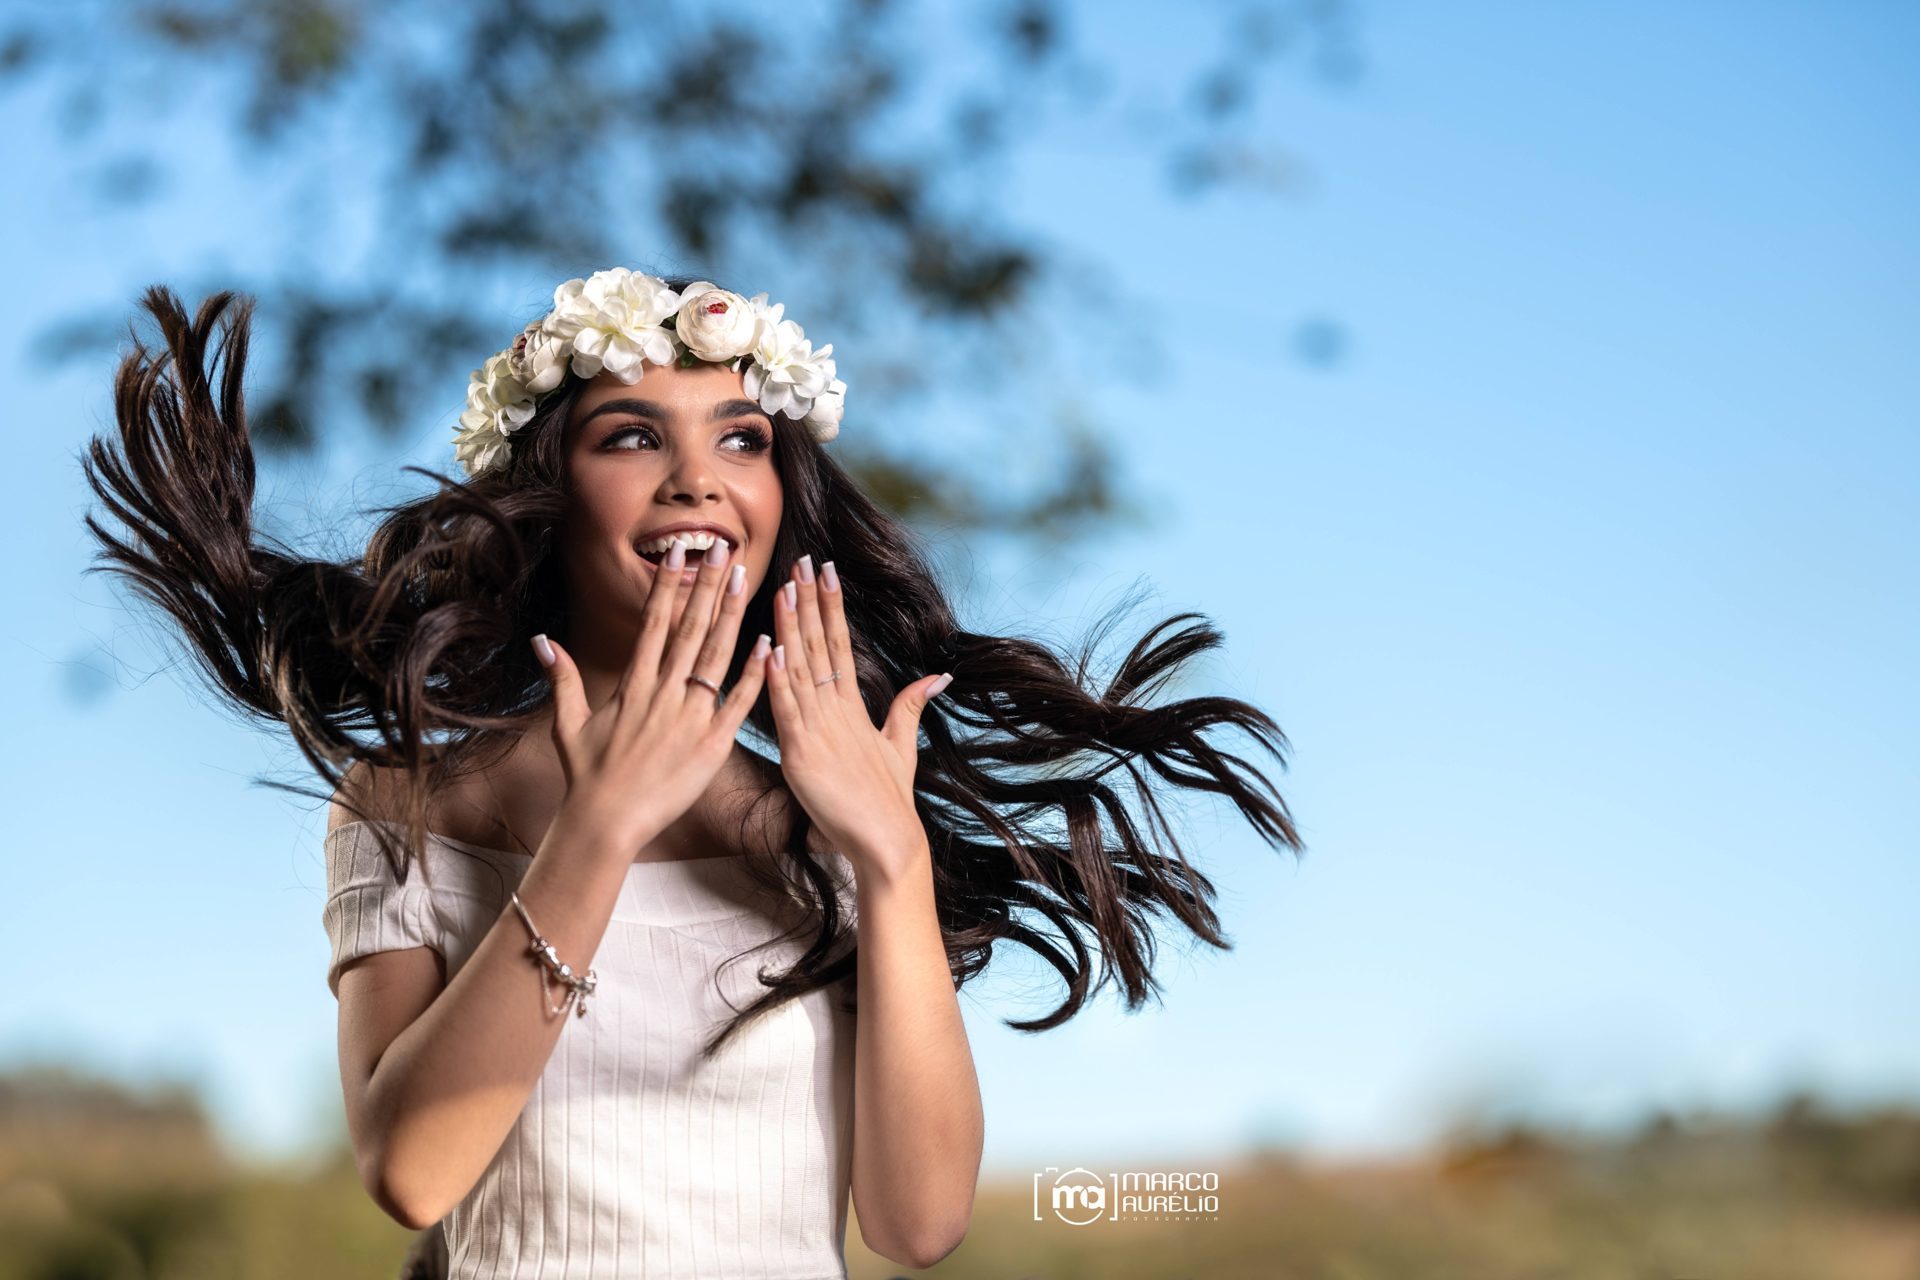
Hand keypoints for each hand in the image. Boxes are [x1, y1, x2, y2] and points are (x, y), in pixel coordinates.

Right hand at [529, 537, 770, 855]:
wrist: (606, 822)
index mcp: (633, 685)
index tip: (680, 554)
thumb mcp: (567, 723)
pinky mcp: (711, 745)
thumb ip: (562, 678)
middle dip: (708, 586)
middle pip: (690, 629)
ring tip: (746, 578)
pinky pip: (737, 704)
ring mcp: (689, 718)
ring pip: (716, 656)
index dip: (668, 587)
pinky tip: (768, 644)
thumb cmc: (587, 776)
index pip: (654, 624)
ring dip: (732, 615)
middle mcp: (662, 694)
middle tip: (724, 548)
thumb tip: (542, 640)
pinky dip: (754, 674)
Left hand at [765, 555, 951, 880]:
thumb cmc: (889, 801)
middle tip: (802, 560)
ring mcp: (819, 731)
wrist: (888, 841)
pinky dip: (777, 679)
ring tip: (784, 588)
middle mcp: (836, 711)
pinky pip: (786, 710)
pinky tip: (770, 648)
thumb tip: (939, 676)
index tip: (826, 571)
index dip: (832, 605)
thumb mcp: (899, 747)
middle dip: (810, 601)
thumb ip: (911, 707)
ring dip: (790, 627)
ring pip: (800, 669)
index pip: (841, 643)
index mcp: (854, 707)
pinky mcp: (802, 755)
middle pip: (821, 645)